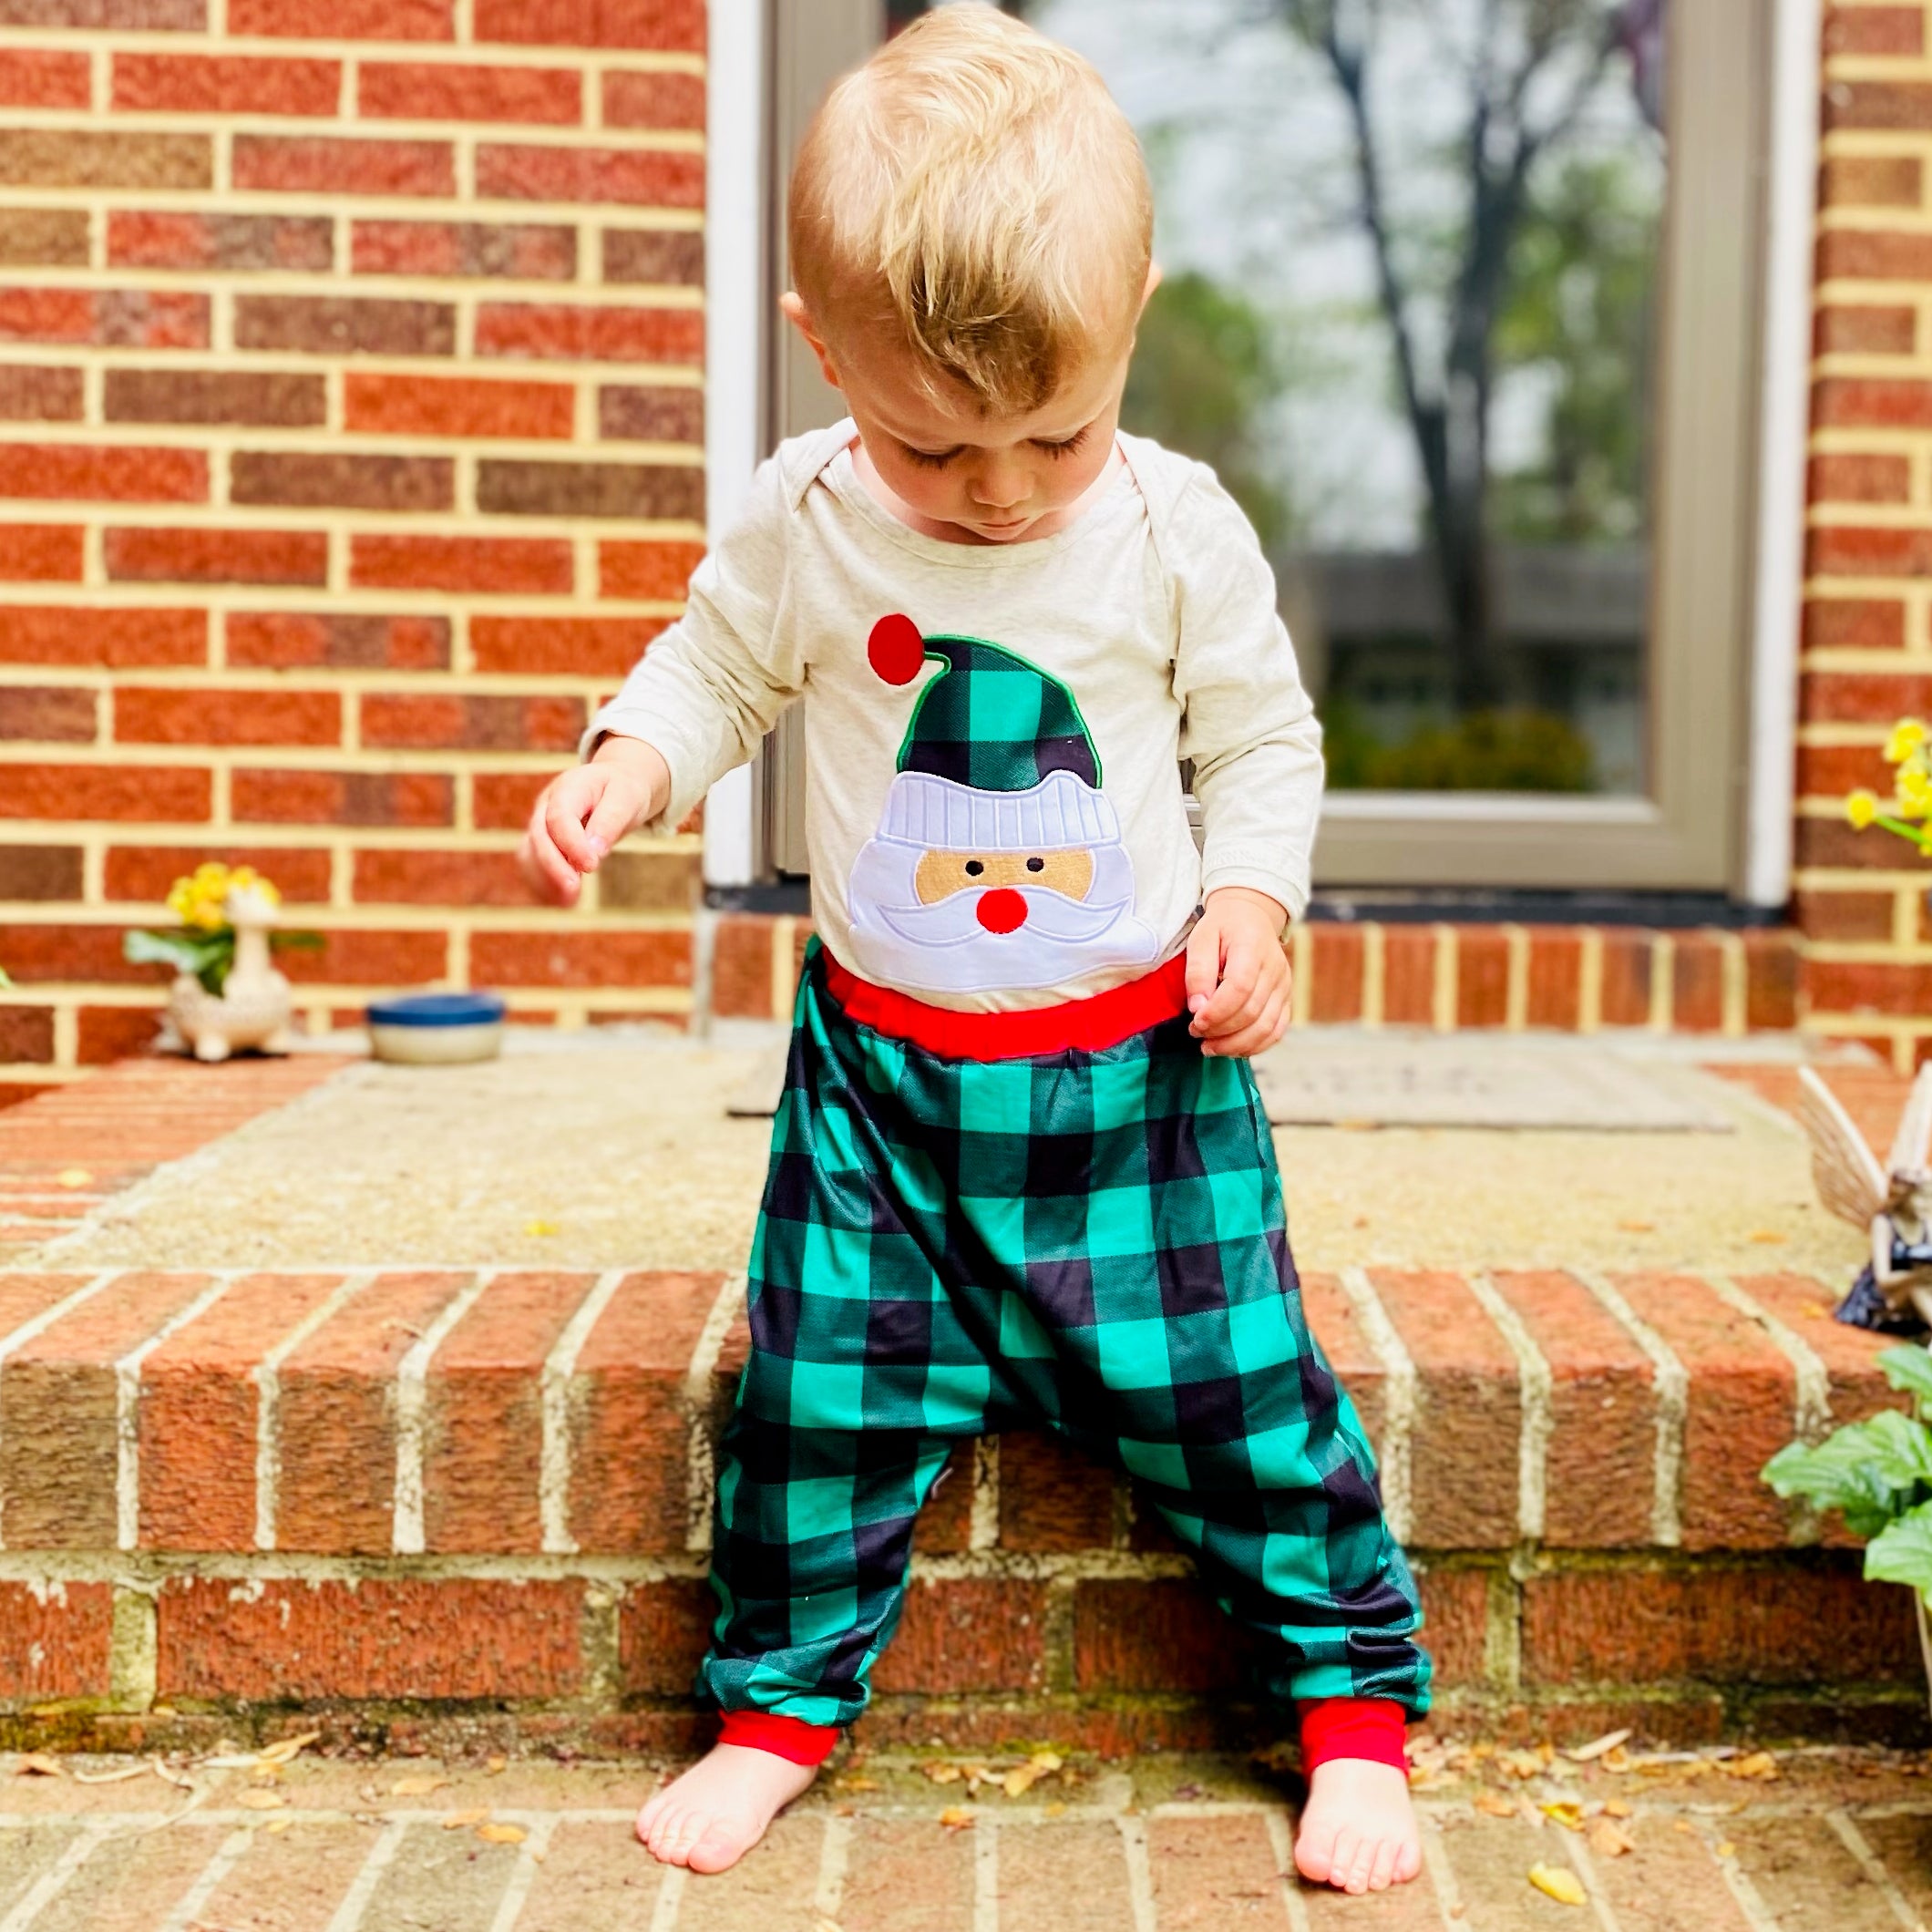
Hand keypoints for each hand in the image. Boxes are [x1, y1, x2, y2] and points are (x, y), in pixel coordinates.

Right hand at [518, 736, 669, 905]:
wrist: (616, 785)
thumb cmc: (623, 790)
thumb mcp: (626, 798)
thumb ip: (610, 821)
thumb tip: (595, 851)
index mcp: (568, 787)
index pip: (559, 817)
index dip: (572, 844)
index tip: (592, 866)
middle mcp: (546, 804)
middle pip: (539, 836)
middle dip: (554, 866)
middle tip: (574, 890)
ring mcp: (540, 823)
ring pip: (529, 853)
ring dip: (545, 879)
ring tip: (569, 902)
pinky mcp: (541, 842)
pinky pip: (533, 866)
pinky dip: (544, 885)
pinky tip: (564, 902)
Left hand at [1184, 886, 1291, 1057]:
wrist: (1251, 917)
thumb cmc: (1223, 928)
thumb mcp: (1202, 938)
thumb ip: (1198, 972)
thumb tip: (1198, 1007)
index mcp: (1253, 949)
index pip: (1240, 988)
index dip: (1217, 1011)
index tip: (1195, 1021)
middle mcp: (1275, 970)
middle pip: (1252, 1012)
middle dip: (1220, 1031)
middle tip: (1195, 1033)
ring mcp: (1284, 987)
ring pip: (1266, 1028)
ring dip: (1235, 1045)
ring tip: (1208, 1047)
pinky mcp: (1286, 1000)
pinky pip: (1276, 1031)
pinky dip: (1254, 1046)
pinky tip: (1231, 1048)